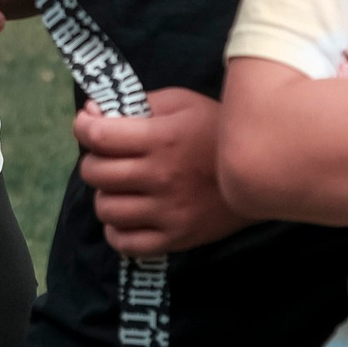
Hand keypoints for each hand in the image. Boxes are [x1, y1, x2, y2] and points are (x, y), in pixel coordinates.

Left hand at [74, 86, 249, 254]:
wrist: (263, 170)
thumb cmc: (216, 130)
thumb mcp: (181, 103)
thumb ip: (137, 104)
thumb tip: (93, 113)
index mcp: (161, 138)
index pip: (97, 136)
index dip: (83, 126)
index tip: (89, 124)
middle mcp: (161, 176)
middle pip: (95, 173)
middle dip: (95, 160)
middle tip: (111, 157)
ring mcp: (168, 211)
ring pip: (105, 209)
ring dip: (106, 194)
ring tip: (123, 187)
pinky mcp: (176, 238)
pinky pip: (125, 243)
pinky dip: (117, 231)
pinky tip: (129, 215)